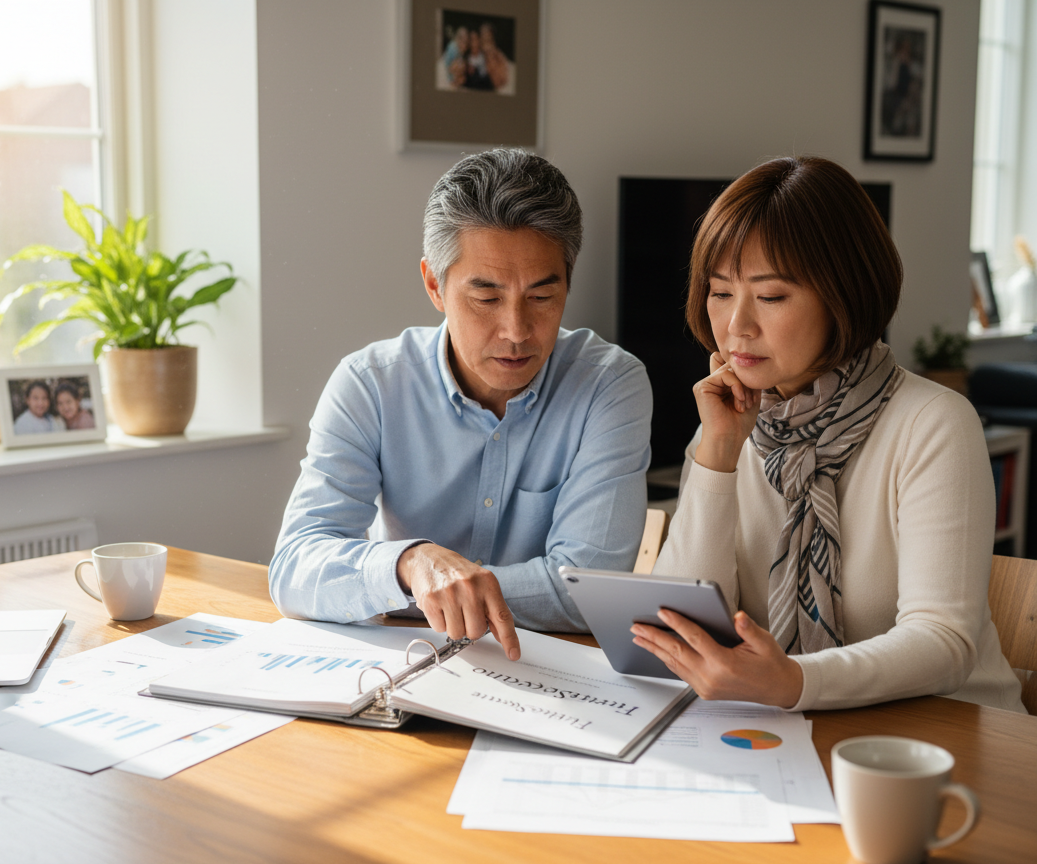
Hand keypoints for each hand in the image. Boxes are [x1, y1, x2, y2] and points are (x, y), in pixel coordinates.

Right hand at [397, 543, 520, 659]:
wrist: (428, 558)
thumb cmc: (457, 574)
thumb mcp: (481, 584)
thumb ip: (492, 609)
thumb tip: (503, 637)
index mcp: (488, 583)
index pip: (502, 616)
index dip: (509, 639)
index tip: (513, 654)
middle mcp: (470, 587)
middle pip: (476, 631)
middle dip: (470, 627)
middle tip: (463, 611)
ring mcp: (450, 593)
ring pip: (457, 633)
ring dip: (453, 625)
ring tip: (450, 607)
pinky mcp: (431, 600)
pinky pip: (439, 628)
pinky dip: (439, 621)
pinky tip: (439, 606)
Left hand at [630, 609, 802, 707]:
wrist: (777, 689)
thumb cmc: (771, 663)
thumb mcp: (765, 642)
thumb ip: (748, 629)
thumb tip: (737, 616)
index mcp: (725, 664)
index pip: (695, 639)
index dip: (677, 623)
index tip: (662, 611)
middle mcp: (711, 678)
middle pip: (676, 652)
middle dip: (654, 637)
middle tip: (637, 626)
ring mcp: (705, 687)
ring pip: (674, 664)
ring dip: (655, 649)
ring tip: (639, 636)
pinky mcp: (703, 691)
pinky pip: (681, 672)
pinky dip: (667, 659)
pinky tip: (657, 649)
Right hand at [692, 352, 760, 472]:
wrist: (729, 440)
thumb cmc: (739, 425)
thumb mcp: (749, 397)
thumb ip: (746, 379)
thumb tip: (744, 362)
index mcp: (720, 387)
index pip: (734, 369)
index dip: (746, 378)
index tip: (751, 398)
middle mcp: (711, 384)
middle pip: (734, 367)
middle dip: (747, 382)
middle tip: (750, 401)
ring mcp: (705, 385)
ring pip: (731, 370)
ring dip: (743, 387)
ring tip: (744, 404)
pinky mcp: (702, 387)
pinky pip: (725, 374)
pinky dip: (737, 386)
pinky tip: (739, 401)